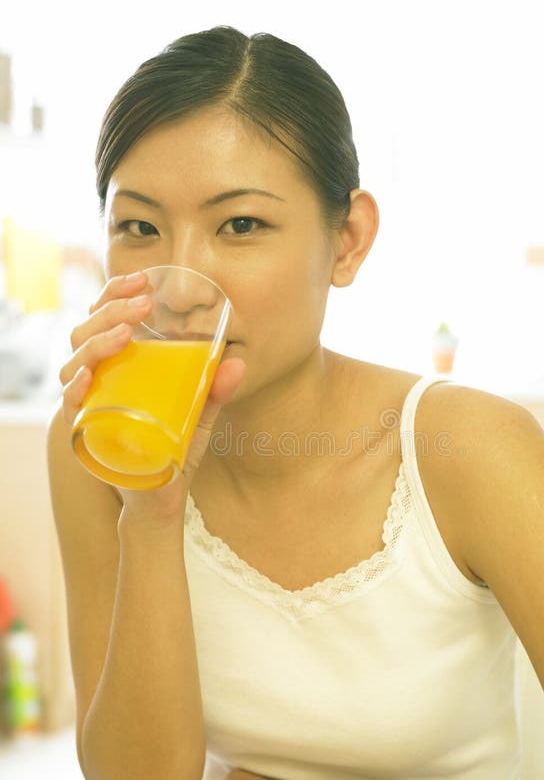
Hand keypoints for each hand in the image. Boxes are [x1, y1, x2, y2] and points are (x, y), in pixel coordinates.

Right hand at [59, 271, 244, 515]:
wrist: (161, 498)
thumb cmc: (174, 448)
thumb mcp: (199, 414)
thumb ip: (216, 390)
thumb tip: (237, 362)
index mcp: (120, 365)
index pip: (105, 317)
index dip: (116, 294)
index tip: (143, 281)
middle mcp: (98, 378)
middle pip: (86, 332)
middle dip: (110, 311)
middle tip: (141, 303)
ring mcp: (89, 404)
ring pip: (75, 362)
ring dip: (97, 342)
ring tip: (126, 334)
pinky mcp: (85, 432)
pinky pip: (69, 404)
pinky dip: (75, 387)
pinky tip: (88, 375)